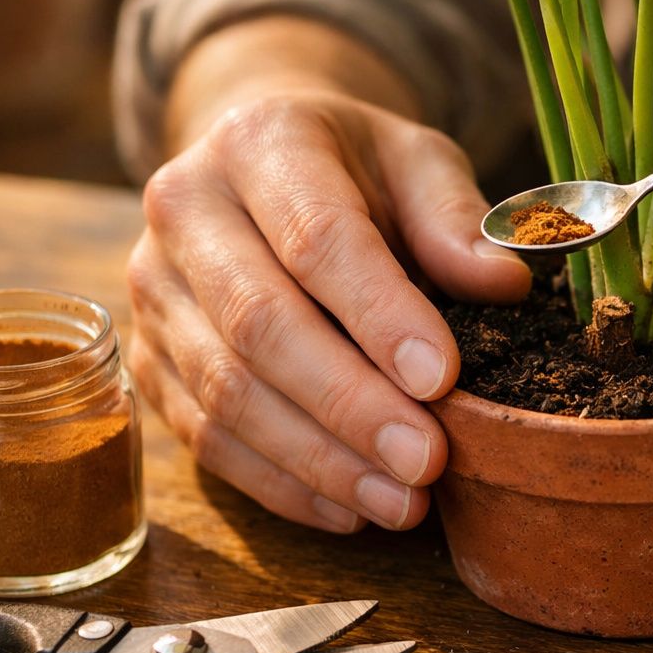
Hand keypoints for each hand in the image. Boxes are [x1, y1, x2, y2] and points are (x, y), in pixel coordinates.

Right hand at [128, 88, 530, 531]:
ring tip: (402, 502)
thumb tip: (504, 284)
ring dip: (318, 460)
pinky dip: (280, 484)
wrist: (258, 164)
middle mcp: (184, 210)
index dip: (380, 315)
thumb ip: (456, 218)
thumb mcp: (419, 161)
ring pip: (225, 393)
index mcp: (259, 142)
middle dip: (350, 405)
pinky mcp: (148, 358)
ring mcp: (153, 290)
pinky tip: (350, 510)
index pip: (318, 238)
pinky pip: (204, 437)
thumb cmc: (356, 169)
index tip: (442, 379)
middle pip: (260, 324)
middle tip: (427, 461)